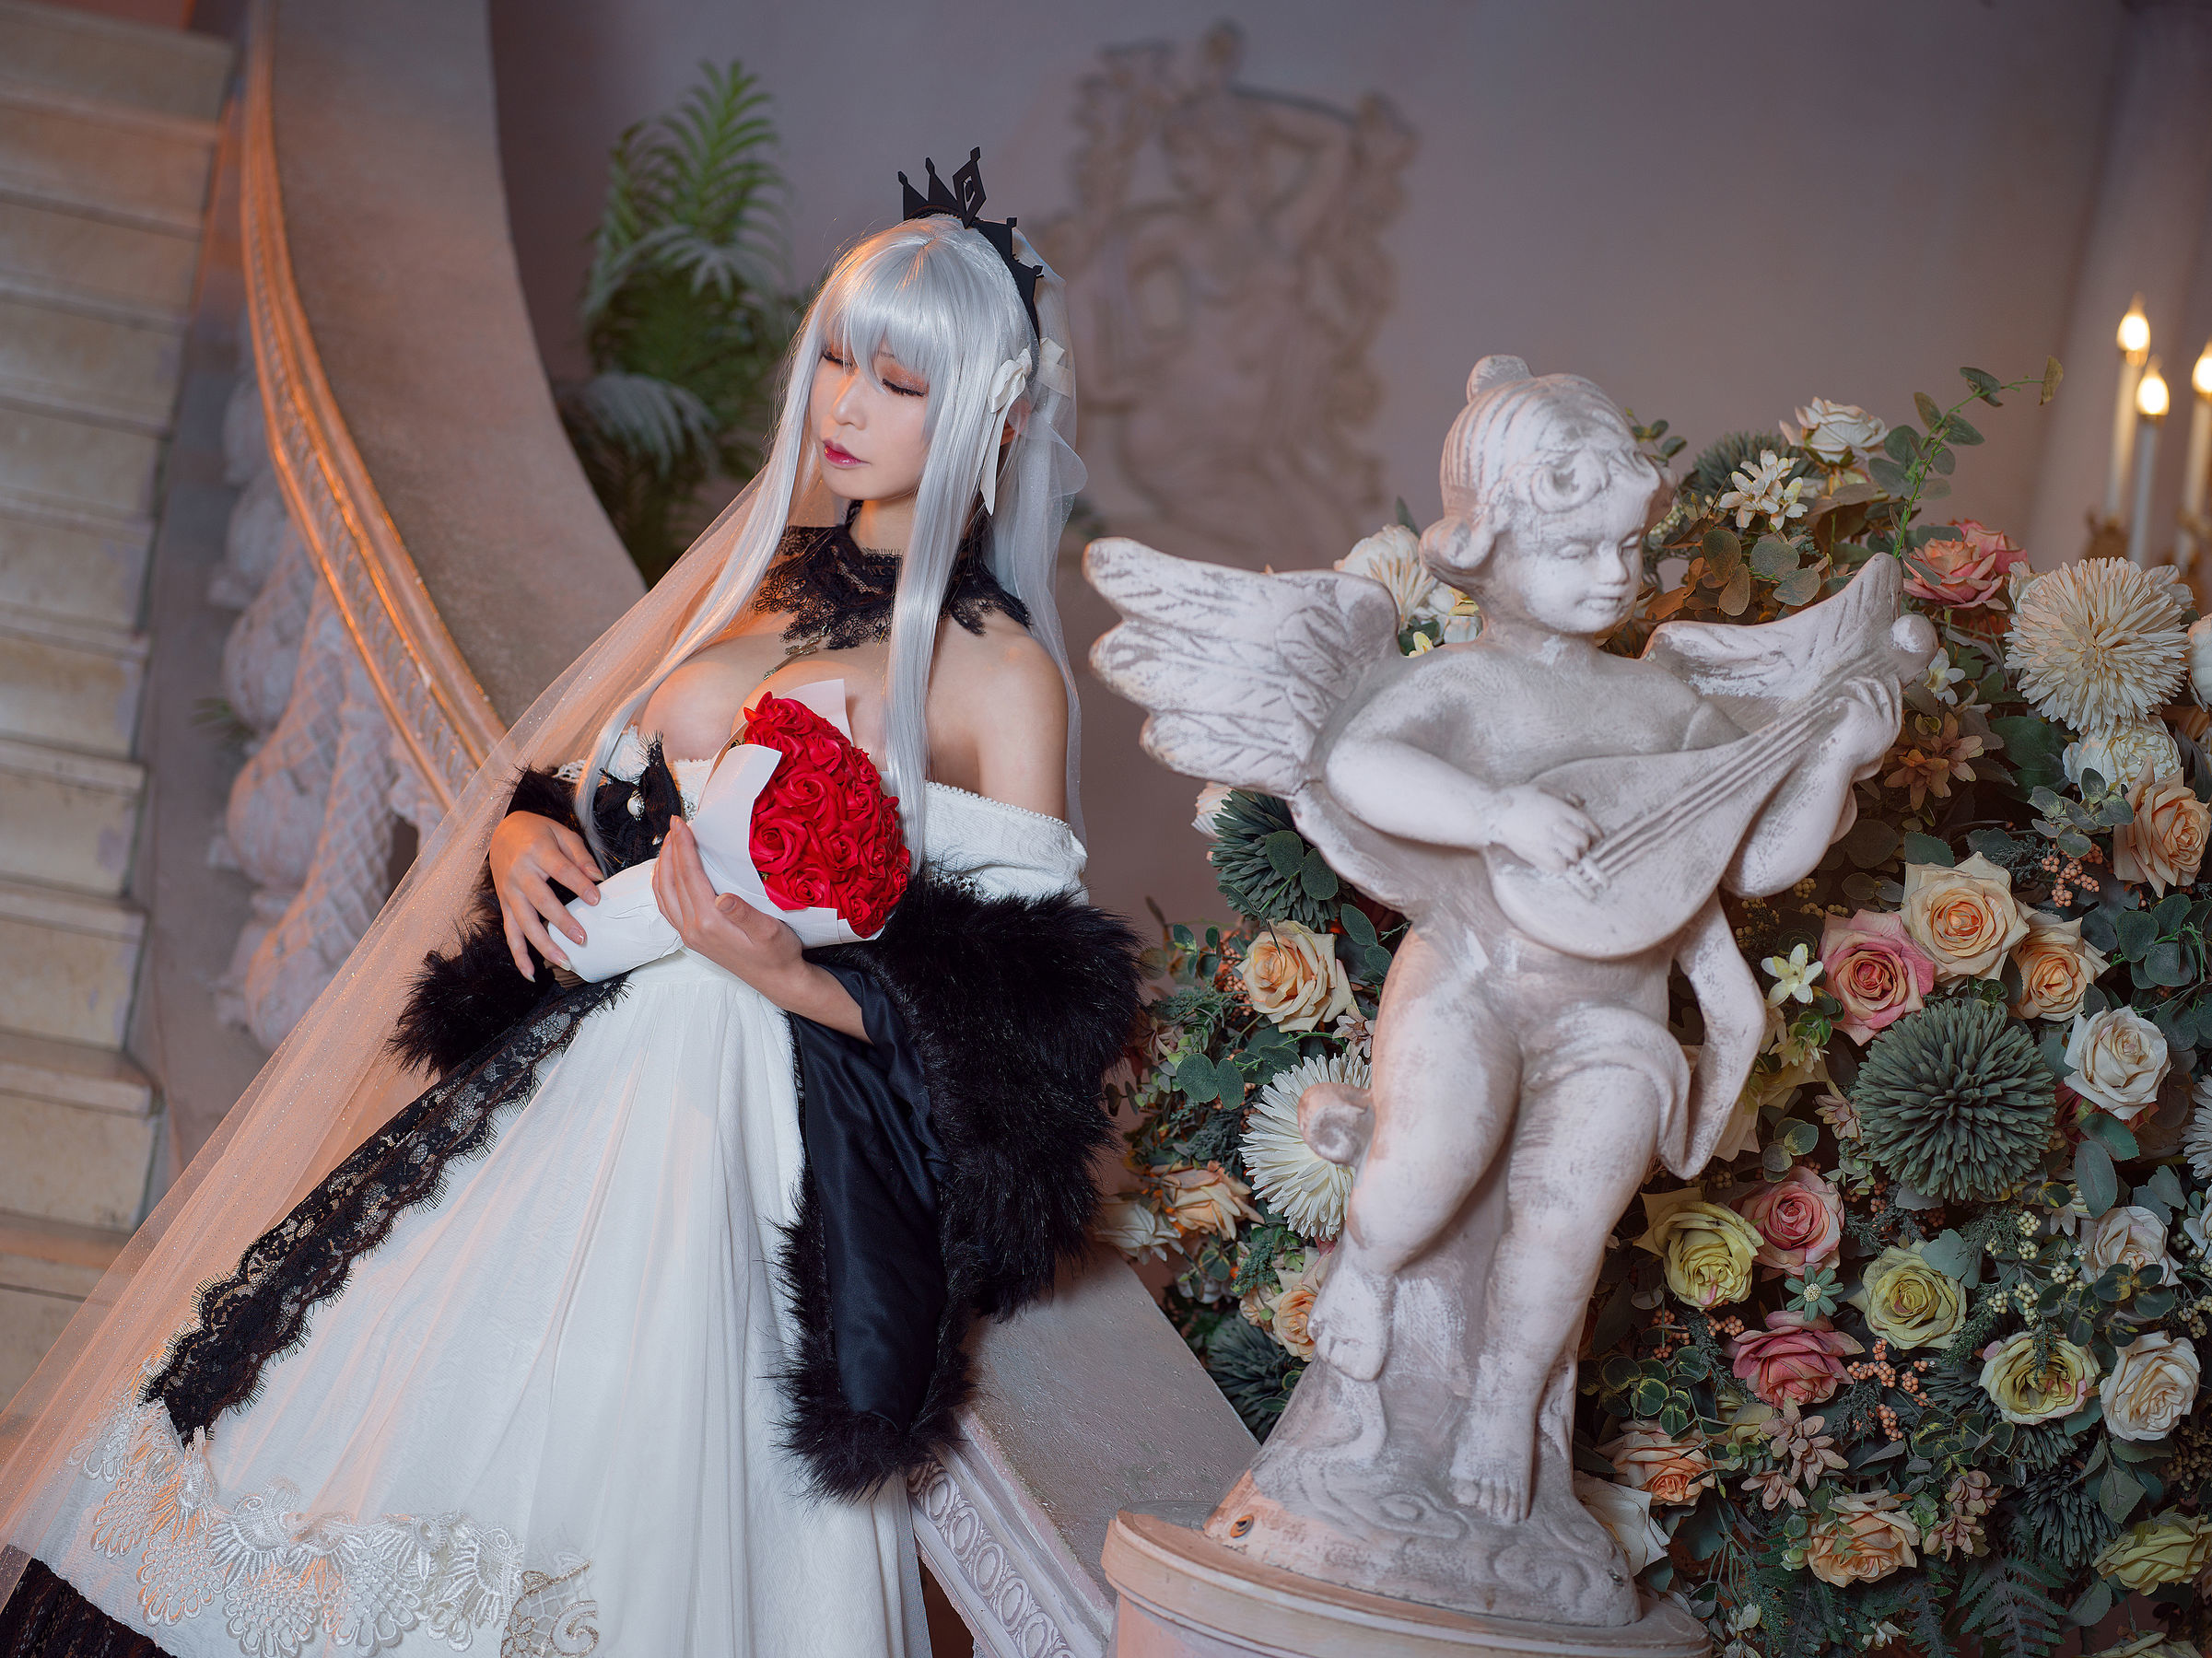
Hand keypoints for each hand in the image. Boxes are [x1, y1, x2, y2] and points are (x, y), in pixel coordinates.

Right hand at [488, 811, 600, 978]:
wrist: (502, 831)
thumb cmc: (537, 832)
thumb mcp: (561, 833)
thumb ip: (580, 855)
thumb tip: (598, 877)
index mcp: (537, 852)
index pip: (560, 871)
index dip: (578, 885)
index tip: (597, 899)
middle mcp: (519, 874)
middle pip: (541, 901)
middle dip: (562, 922)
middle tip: (582, 939)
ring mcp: (509, 892)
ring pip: (524, 923)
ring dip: (543, 945)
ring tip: (565, 961)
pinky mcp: (504, 904)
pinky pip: (510, 933)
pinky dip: (519, 955)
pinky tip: (531, 973)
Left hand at [651, 816, 805, 993]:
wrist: (778, 980)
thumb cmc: (778, 954)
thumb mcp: (770, 931)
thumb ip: (745, 914)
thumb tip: (723, 897)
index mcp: (709, 923)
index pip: (689, 875)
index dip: (683, 846)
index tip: (681, 822)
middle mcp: (693, 929)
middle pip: (672, 881)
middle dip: (671, 849)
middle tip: (675, 825)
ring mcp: (689, 934)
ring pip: (664, 894)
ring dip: (664, 865)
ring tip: (670, 842)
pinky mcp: (692, 937)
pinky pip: (667, 907)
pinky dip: (663, 885)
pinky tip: (668, 875)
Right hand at [1492, 786, 1598, 872]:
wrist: (1492, 812)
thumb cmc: (1516, 798)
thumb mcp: (1541, 789)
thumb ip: (1564, 795)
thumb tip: (1582, 802)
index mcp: (1558, 809)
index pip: (1587, 824)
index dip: (1595, 833)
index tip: (1595, 838)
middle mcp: (1554, 825)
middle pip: (1582, 842)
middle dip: (1584, 845)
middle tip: (1579, 846)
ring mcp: (1545, 841)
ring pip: (1572, 856)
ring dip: (1573, 857)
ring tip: (1567, 854)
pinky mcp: (1535, 853)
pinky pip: (1557, 866)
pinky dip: (1561, 866)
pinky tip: (1556, 862)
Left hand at [1831, 675, 1901, 764]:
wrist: (1838, 767)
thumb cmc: (1848, 760)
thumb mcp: (1869, 746)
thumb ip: (1875, 730)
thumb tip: (1873, 711)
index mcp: (1892, 732)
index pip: (1897, 705)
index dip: (1896, 690)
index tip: (1893, 678)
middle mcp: (1888, 724)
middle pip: (1884, 693)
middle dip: (1873, 682)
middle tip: (1860, 678)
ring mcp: (1875, 717)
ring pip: (1866, 691)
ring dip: (1855, 684)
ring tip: (1845, 685)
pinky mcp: (1860, 712)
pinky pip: (1848, 700)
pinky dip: (1838, 703)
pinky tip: (1830, 710)